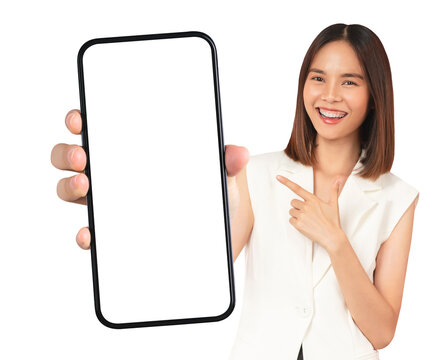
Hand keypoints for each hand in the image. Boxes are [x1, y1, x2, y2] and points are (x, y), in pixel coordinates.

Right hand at [51, 109, 248, 249]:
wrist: (214, 234)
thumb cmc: (209, 195)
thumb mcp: (219, 176)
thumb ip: (226, 163)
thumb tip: (239, 153)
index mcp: (135, 150)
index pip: (99, 127)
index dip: (81, 119)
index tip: (79, 118)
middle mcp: (116, 174)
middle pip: (74, 157)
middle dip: (68, 152)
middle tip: (83, 154)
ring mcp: (111, 204)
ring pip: (72, 190)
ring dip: (69, 186)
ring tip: (86, 185)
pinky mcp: (114, 234)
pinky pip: (90, 233)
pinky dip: (85, 234)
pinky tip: (91, 234)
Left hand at [276, 174, 345, 251]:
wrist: (332, 236)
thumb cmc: (332, 221)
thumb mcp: (334, 204)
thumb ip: (333, 190)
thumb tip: (338, 179)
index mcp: (313, 200)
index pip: (297, 189)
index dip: (286, 182)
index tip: (278, 177)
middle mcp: (306, 206)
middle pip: (293, 202)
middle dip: (298, 206)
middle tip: (307, 213)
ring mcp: (302, 216)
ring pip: (291, 211)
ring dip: (296, 215)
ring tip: (307, 220)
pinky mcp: (299, 224)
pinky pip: (291, 220)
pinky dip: (295, 222)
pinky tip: (304, 224)